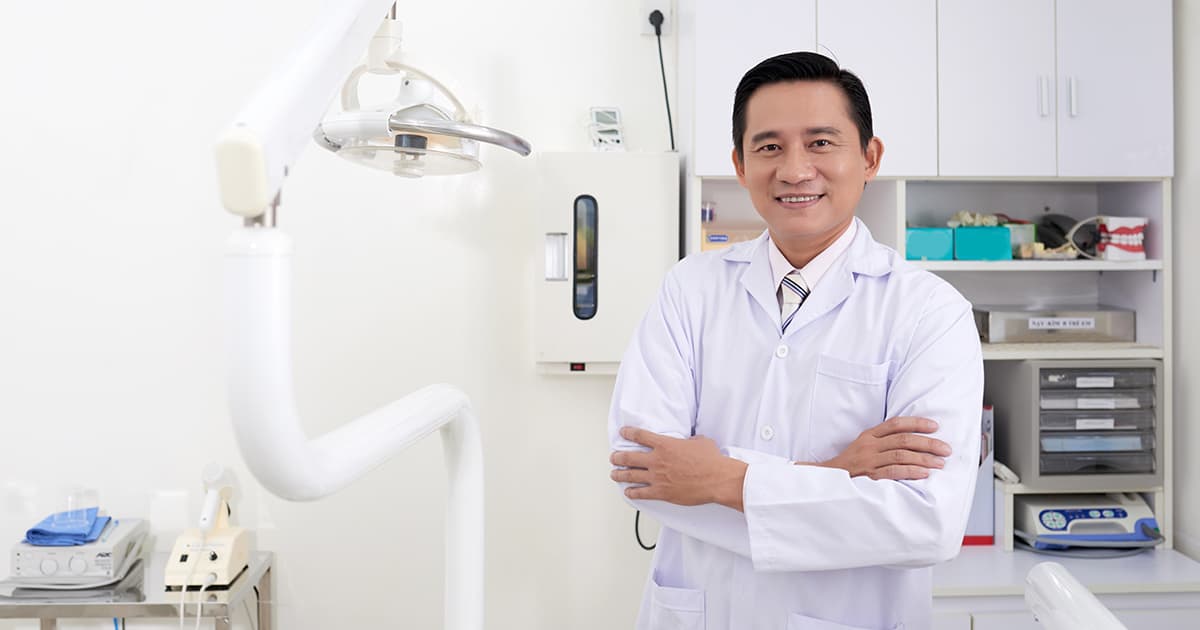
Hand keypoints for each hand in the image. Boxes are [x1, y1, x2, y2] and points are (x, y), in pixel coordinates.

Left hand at [610, 427, 747, 510]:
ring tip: (614, 474)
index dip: (628, 433)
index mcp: (665, 445)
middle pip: (629, 457)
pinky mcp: (662, 492)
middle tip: (614, 457)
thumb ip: (688, 440)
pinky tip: (628, 492)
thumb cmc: (711, 460)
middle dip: (618, 457)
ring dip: (619, 474)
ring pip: (630, 475)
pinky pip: (641, 493)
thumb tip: (689, 441)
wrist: (717, 479)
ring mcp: (657, 477)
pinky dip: (632, 492)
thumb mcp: (700, 441)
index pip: (640, 436)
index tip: (623, 432)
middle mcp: (657, 460)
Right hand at [816, 416, 950, 479]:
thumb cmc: (851, 463)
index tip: (935, 426)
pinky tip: (924, 473)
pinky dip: (911, 472)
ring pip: (901, 455)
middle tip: (946, 449)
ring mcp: (869, 461)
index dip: (917, 423)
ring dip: (924, 459)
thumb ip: (883, 441)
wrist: (829, 478)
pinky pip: (893, 472)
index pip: (896, 424)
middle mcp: (869, 445)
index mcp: (869, 435)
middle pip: (903, 440)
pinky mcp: (869, 477)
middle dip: (928, 443)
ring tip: (940, 463)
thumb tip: (912, 440)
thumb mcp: (863, 445)